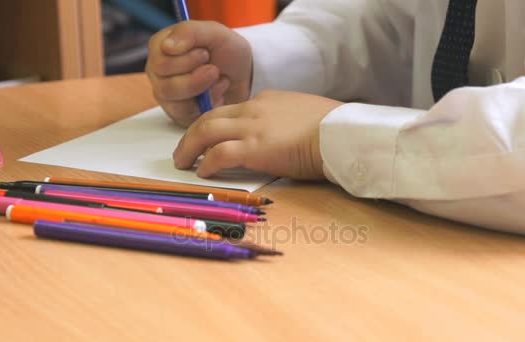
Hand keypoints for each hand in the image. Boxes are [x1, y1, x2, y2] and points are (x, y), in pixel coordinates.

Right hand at [146, 21, 252, 126]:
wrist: (245, 74)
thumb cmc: (227, 51)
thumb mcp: (215, 33)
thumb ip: (190, 32)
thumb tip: (167, 46)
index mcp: (159, 47)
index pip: (160, 62)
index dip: (187, 60)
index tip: (205, 53)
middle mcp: (157, 72)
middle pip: (165, 85)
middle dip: (197, 77)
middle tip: (214, 68)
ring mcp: (166, 94)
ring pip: (175, 103)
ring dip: (203, 90)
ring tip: (218, 78)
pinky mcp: (178, 113)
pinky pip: (187, 115)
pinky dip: (207, 103)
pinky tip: (218, 92)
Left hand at [173, 90, 343, 179]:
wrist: (342, 133)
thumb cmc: (333, 128)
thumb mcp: (305, 115)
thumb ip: (286, 122)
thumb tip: (282, 137)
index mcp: (266, 101)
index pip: (231, 110)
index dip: (214, 124)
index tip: (208, 136)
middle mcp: (254, 109)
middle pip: (210, 116)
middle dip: (191, 133)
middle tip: (183, 149)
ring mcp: (252, 128)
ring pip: (205, 131)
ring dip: (189, 147)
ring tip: (182, 162)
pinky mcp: (254, 148)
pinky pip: (218, 154)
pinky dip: (205, 164)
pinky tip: (202, 173)